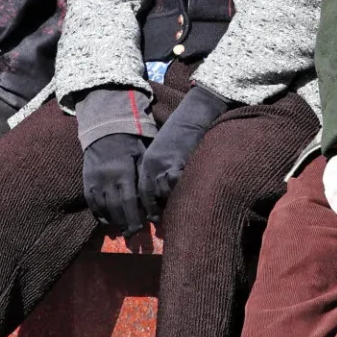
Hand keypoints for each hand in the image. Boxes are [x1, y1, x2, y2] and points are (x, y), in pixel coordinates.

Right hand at [83, 133, 149, 234]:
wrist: (104, 131)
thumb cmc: (130, 144)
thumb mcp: (142, 156)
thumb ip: (145, 176)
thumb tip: (155, 197)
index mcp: (124, 172)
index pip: (129, 201)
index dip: (134, 217)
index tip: (141, 228)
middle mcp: (107, 179)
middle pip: (116, 208)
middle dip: (125, 224)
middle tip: (132, 234)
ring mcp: (95, 181)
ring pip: (103, 208)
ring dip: (113, 222)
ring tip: (122, 230)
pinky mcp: (87, 182)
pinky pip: (91, 203)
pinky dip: (99, 214)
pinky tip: (107, 221)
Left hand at [138, 85, 231, 220]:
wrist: (194, 114)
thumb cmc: (183, 131)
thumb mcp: (165, 151)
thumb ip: (161, 169)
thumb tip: (165, 192)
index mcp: (147, 161)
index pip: (141, 191)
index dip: (147, 207)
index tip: (151, 218)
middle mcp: (152, 164)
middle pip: (149, 195)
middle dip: (155, 210)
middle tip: (162, 221)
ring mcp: (164, 164)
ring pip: (163, 194)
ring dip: (169, 204)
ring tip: (177, 212)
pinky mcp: (177, 163)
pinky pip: (176, 186)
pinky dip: (180, 194)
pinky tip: (187, 198)